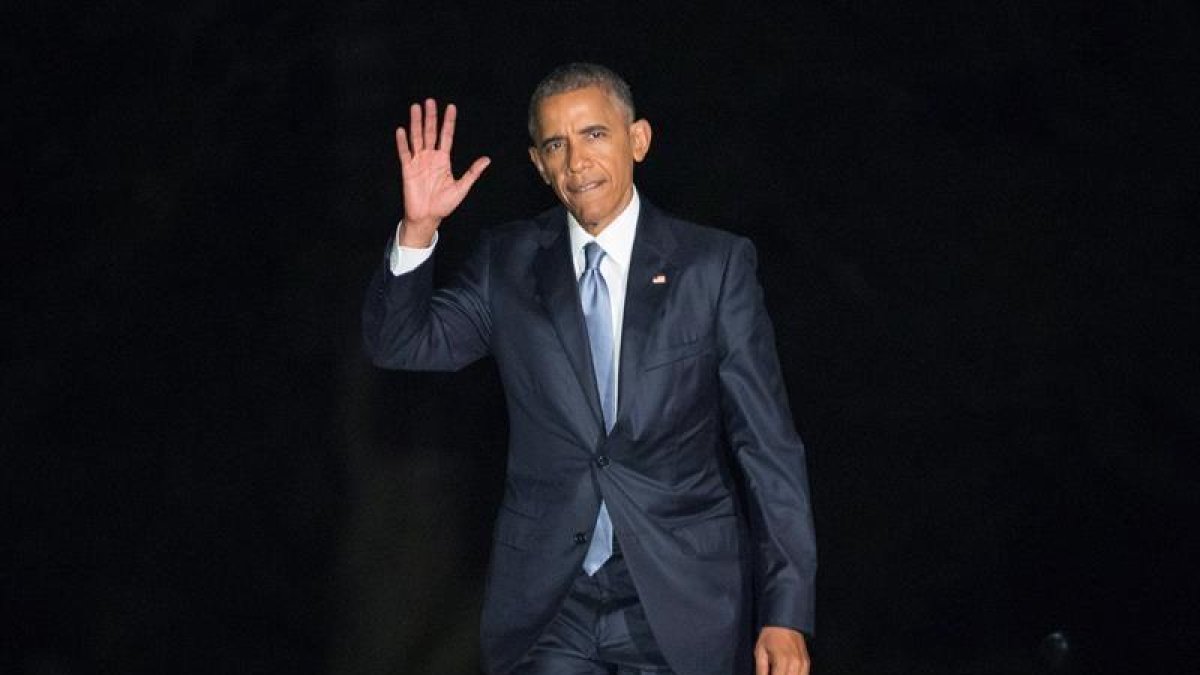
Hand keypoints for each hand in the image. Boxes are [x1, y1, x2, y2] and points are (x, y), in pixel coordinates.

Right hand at [395, 98, 489, 245]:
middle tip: (430, 101)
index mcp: (443, 160)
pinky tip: (402, 130)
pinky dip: (402, 142)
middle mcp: (430, 157)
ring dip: (416, 123)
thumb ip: (472, 172)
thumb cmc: (444, 204)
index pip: (446, 136)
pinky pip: (405, 153)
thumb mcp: (461, 187)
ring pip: (417, 138)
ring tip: (415, 108)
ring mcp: (418, 162)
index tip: (451, 107)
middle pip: (430, 132)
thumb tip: (487, 159)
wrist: (427, 217)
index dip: (448, 122)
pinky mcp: (407, 169)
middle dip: (430, 117)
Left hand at [754, 626, 809, 674]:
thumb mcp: (760, 651)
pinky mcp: (806, 663)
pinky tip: (787, 673)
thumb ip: (761, 670)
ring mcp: (803, 663)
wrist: (784, 622)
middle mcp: (795, 663)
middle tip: (773, 672)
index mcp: (782, 660)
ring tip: (779, 672)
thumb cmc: (770, 635)